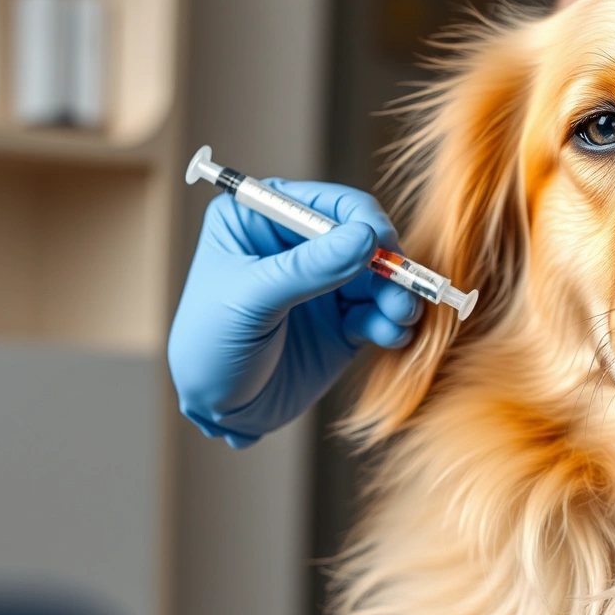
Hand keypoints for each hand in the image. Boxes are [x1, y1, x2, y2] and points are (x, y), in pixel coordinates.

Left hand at [167, 180, 420, 447]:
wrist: (213, 412)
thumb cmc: (208, 346)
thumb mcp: (251, 300)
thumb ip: (308, 269)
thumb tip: (366, 237)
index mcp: (260, 220)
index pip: (324, 202)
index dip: (360, 219)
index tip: (383, 246)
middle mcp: (296, 245)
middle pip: (361, 237)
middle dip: (387, 262)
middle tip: (405, 287)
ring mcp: (322, 284)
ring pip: (377, 276)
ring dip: (397, 293)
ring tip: (402, 317)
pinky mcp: (342, 322)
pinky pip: (378, 312)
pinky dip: (392, 322)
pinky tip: (392, 336)